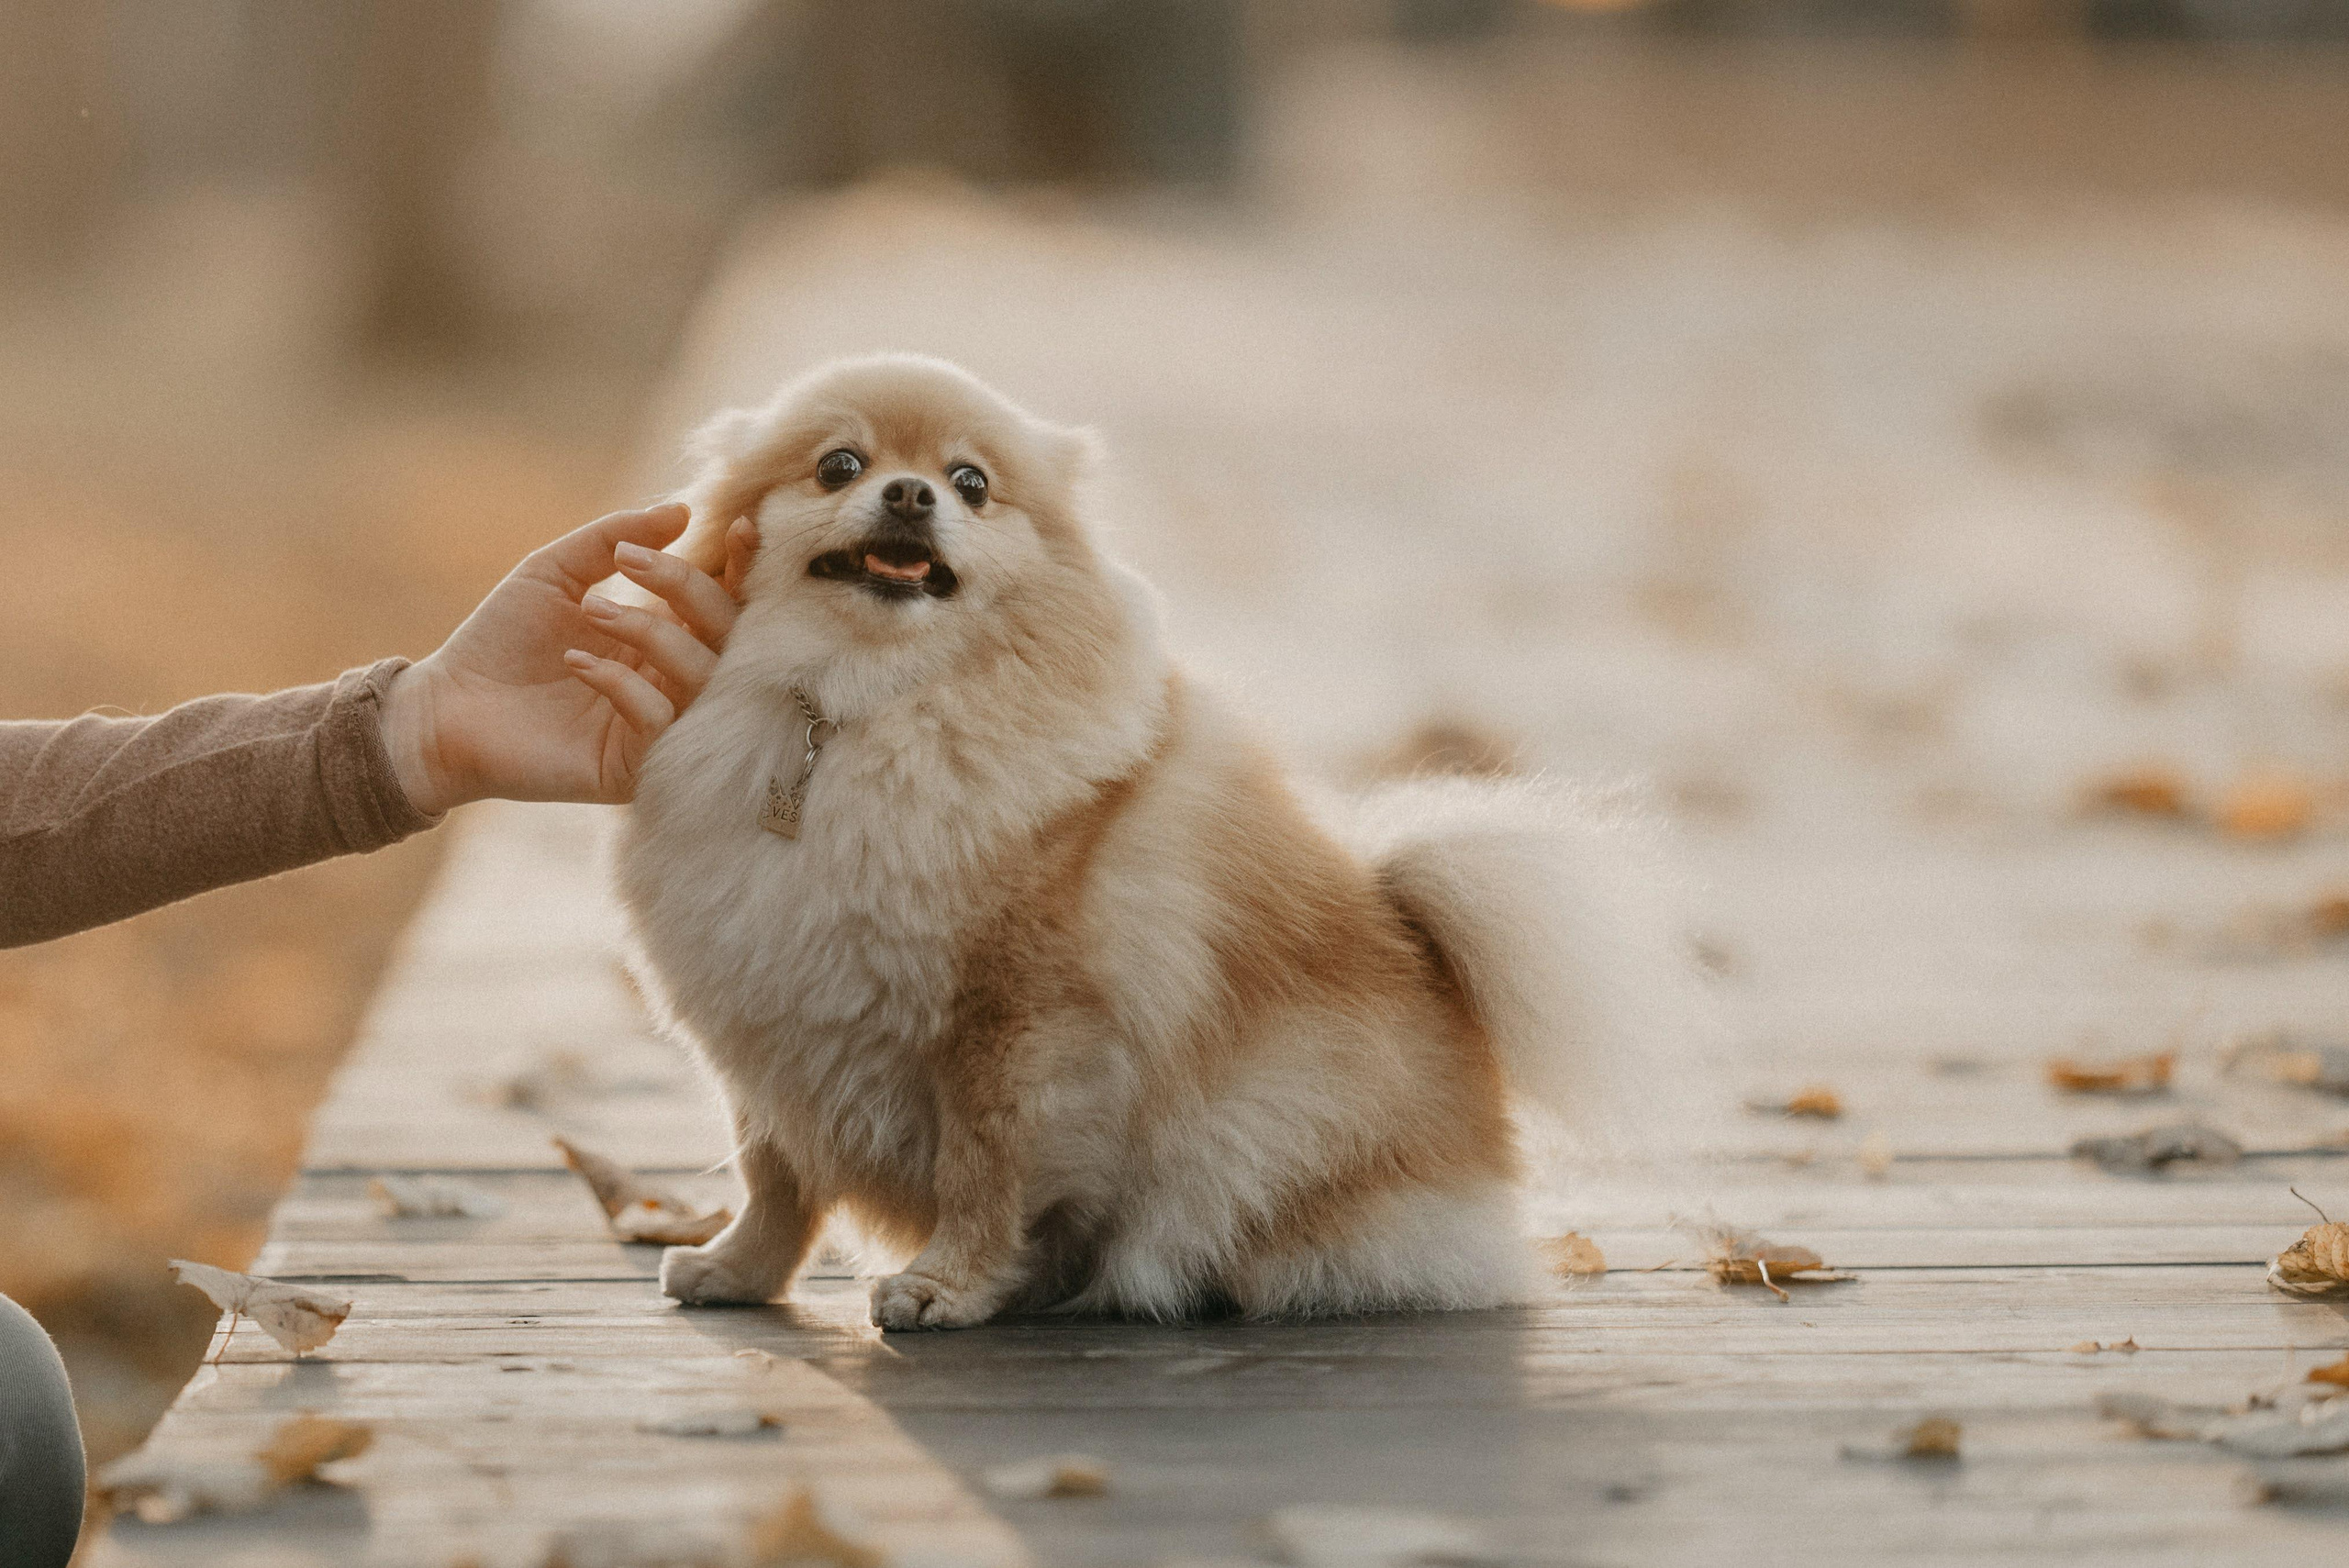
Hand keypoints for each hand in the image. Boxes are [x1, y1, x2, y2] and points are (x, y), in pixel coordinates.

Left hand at [381, 505, 757, 812]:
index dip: (743, 567)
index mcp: (665, 633)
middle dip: (689, 589)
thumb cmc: (501, 640)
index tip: (739, 526)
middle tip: (630, 564)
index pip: (727, 602)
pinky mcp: (637, 765)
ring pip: (705, 677)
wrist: (447, 708)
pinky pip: (663, 721)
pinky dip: (625, 684)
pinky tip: (577, 663)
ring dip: (653, 631)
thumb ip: (614, 538)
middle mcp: (673, 679)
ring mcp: (660, 723)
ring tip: (593, 610)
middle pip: (729, 635)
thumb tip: (683, 509)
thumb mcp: (555, 572)